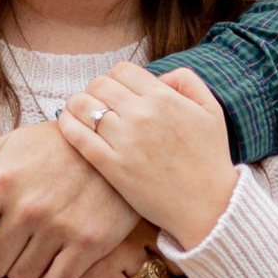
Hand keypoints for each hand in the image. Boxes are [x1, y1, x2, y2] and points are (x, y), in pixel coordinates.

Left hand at [0, 115, 145, 277]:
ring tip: (33, 247)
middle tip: (6, 245)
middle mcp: (28, 207)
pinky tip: (52, 261)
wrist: (115, 141)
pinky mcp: (89, 243)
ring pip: (21, 277)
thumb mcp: (10, 146)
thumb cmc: (55, 145)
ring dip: (22, 268)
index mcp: (2, 181)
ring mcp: (60, 227)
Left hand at [58, 66, 236, 249]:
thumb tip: (159, 77)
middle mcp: (141, 114)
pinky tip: (66, 123)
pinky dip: (67, 125)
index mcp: (164, 98)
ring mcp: (125, 140)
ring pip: (84, 106)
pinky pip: (78, 137)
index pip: (123, 71)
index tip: (115, 91)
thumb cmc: (210, 158)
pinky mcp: (112, 166)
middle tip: (97, 102)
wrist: (209, 206)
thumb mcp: (211, 110)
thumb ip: (187, 82)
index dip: (116, 78)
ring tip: (78, 112)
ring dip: (77, 104)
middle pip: (100, 85)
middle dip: (95, 89)